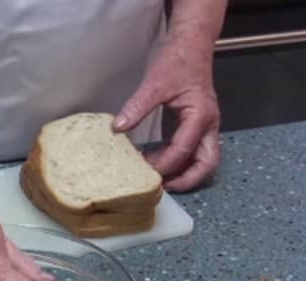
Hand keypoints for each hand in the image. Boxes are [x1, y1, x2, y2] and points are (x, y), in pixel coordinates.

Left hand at [113, 38, 220, 191]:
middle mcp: (208, 124)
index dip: (164, 165)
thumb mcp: (154, 83)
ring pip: (204, 159)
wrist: (191, 44)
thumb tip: (118, 127)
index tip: (144, 171)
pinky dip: (179, 161)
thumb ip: (137, 106)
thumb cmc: (178, 60)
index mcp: (200, 115)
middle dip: (188, 180)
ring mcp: (205, 126)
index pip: (184, 149)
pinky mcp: (197, 125)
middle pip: (207, 163)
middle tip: (162, 188)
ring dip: (185, 173)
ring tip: (158, 179)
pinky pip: (193, 150)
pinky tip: (157, 162)